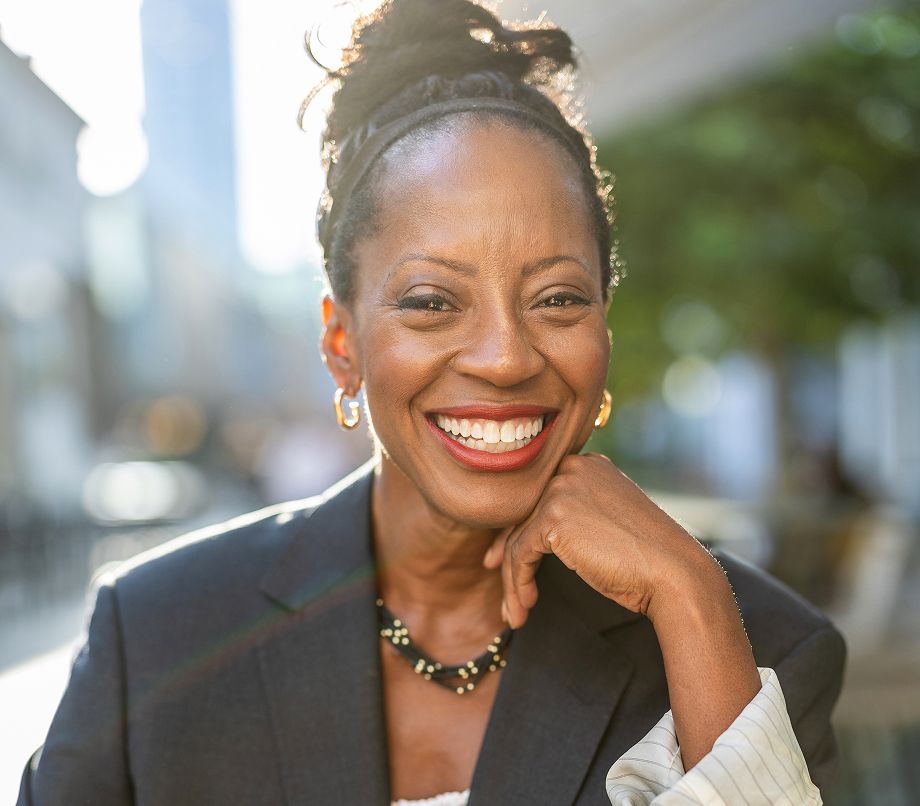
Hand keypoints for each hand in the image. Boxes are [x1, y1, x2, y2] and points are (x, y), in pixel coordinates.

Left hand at [482, 452, 720, 628]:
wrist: (674, 574)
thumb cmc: (644, 558)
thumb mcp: (604, 522)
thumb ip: (573, 515)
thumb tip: (528, 535)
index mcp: (588, 465)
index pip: (538, 497)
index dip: (518, 531)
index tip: (502, 560)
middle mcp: (572, 468)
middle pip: (523, 515)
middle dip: (507, 556)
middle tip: (504, 593)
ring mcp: (561, 488)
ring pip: (518, 539)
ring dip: (513, 581)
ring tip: (516, 615)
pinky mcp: (553, 516)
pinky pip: (520, 553)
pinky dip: (518, 584)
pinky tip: (525, 607)